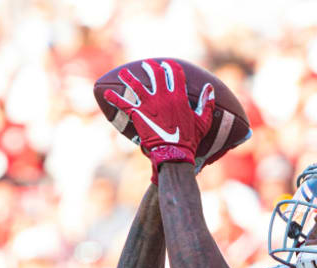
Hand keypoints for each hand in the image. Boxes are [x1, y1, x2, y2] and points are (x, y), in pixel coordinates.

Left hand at [103, 59, 213, 179]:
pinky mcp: (138, 115)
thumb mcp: (203, 122)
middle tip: (146, 64)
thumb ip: (206, 103)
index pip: (175, 73)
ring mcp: (149, 104)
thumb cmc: (190, 140)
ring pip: (136, 85)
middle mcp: (163, 96)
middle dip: (150, 66)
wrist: (174, 154)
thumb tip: (210, 88)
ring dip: (128, 77)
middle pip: (155, 74)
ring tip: (123, 72)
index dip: (170, 66)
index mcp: (179, 96)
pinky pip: (124, 104)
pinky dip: (114, 98)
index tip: (167, 64)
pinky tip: (106, 94)